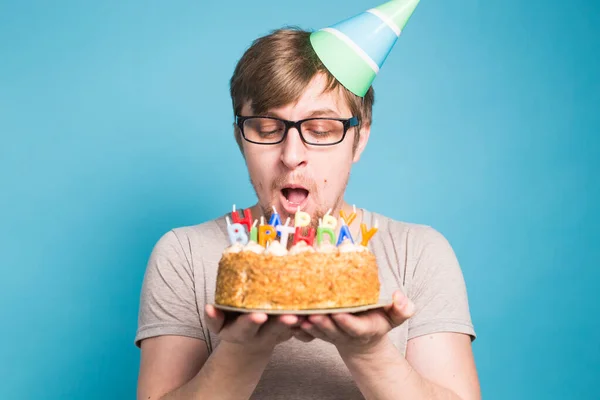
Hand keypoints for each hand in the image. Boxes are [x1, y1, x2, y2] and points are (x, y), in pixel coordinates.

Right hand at [205, 305, 301, 354]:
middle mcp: (260, 336)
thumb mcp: (220, 323)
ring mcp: (277, 335)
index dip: (250, 322)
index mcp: (240, 333)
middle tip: (290, 316)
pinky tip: (317, 312)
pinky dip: (309, 324)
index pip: (244, 328)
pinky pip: (301, 330)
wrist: (249, 341)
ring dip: (298, 323)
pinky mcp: (290, 332)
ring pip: (290, 330)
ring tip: (306, 314)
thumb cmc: (233, 322)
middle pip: (271, 331)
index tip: (259, 315)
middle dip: (280, 323)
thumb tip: (209, 307)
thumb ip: (214, 317)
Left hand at [293, 290, 414, 355]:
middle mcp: (344, 333)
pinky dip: (297, 325)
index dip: (346, 322)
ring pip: (316, 331)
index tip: (339, 314)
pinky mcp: (318, 331)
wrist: (363, 338)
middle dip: (322, 323)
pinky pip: (306, 330)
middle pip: (332, 330)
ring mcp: (330, 333)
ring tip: (297, 315)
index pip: (354, 327)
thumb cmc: (378, 321)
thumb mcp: (393, 317)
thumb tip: (400, 298)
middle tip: (313, 315)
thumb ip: (401, 309)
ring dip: (306, 324)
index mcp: (364, 329)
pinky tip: (287, 316)